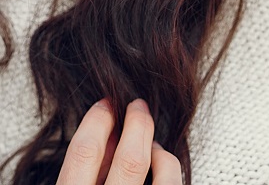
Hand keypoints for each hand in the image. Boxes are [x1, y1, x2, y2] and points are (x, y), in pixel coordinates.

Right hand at [57, 98, 181, 183]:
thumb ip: (85, 172)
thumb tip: (106, 133)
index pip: (84, 153)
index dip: (96, 120)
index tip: (106, 104)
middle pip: (130, 159)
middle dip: (137, 123)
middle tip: (137, 104)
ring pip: (162, 172)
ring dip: (157, 147)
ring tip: (148, 141)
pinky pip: (173, 184)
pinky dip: (168, 165)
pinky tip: (160, 162)